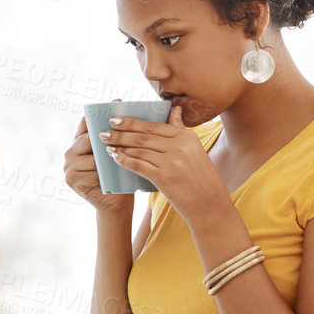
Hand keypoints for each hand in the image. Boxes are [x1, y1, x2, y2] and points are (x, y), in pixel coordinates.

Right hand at [64, 111, 132, 217]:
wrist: (116, 203)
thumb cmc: (120, 175)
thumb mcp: (118, 152)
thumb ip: (116, 135)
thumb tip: (127, 110)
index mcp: (80, 141)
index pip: (87, 121)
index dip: (101, 112)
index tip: (117, 102)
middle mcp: (70, 151)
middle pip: (89, 138)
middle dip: (107, 137)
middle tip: (126, 134)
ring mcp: (68, 165)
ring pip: (92, 155)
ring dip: (108, 157)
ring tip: (125, 157)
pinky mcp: (70, 179)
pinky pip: (91, 171)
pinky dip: (103, 173)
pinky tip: (113, 173)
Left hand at [100, 102, 227, 221]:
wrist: (209, 205)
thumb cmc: (201, 178)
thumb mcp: (195, 149)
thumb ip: (180, 129)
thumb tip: (175, 109)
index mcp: (187, 136)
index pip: (154, 126)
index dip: (132, 122)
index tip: (116, 119)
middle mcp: (180, 146)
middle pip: (143, 136)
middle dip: (121, 133)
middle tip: (104, 131)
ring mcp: (172, 161)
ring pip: (139, 150)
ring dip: (120, 146)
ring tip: (107, 145)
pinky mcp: (164, 177)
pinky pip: (139, 165)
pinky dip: (125, 160)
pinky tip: (115, 158)